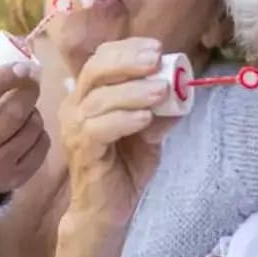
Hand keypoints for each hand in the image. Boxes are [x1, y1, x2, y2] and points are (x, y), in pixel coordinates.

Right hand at [0, 26, 50, 196]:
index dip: (4, 78)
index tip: (24, 64)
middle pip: (14, 112)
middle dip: (28, 90)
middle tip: (31, 78)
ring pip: (32, 128)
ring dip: (34, 111)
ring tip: (23, 108)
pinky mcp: (16, 178)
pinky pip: (42, 146)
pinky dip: (40, 132)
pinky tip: (27, 130)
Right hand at [59, 37, 176, 229]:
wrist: (107, 208)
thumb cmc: (125, 165)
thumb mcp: (150, 131)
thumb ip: (162, 110)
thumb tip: (182, 90)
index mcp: (89, 94)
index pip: (102, 58)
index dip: (128, 49)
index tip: (156, 48)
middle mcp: (76, 105)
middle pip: (95, 70)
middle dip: (127, 61)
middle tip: (156, 60)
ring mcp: (75, 128)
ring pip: (99, 99)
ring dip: (133, 91)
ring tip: (161, 91)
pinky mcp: (82, 150)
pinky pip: (98, 128)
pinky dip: (123, 119)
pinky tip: (145, 118)